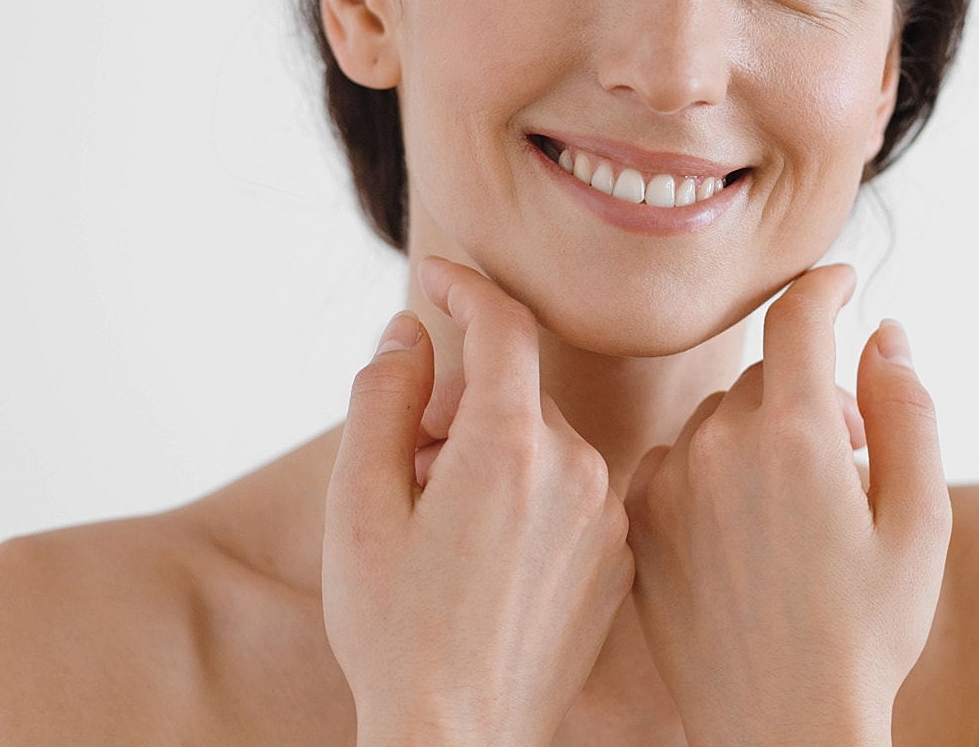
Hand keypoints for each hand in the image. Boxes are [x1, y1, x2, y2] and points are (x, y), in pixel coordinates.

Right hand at [321, 257, 633, 746]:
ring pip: (547, 444)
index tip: (435, 277)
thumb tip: (409, 332)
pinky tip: (486, 557)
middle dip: (458, 402)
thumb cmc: (394, 629)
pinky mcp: (620, 561)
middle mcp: (578, 469)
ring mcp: (608, 518)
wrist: (457, 736)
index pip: (503, 324)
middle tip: (405, 457)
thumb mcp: (358, 503)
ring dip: (493, 454)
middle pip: (518, 392)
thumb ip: (382, 397)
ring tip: (440, 521)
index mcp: (511, 445)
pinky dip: (530, 499)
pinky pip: (574, 496)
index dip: (464, 287)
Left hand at [623, 265, 951, 746]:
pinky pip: (676, 461)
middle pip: (767, 375)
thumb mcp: (921, 521)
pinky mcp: (641, 522)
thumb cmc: (867, 633)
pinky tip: (743, 531)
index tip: (839, 282)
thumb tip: (884, 332)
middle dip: (811, 395)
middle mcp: (721, 445)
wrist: (783, 726)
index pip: (799, 314)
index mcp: (797, 435)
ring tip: (796, 510)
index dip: (824, 284)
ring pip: (720, 418)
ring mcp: (670, 483)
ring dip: (759, 436)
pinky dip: (709, 473)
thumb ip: (906, 410)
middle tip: (848, 457)